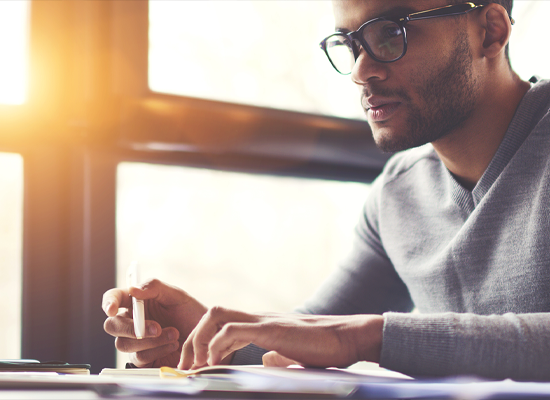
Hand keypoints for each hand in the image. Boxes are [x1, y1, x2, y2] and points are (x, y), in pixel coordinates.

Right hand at [102, 279, 207, 367]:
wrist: (206, 337)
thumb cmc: (190, 313)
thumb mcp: (176, 295)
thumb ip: (154, 287)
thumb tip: (133, 289)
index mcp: (136, 302)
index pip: (113, 298)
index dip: (108, 302)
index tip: (112, 308)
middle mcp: (132, 321)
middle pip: (112, 325)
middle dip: (130, 328)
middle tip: (155, 328)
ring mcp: (136, 341)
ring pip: (124, 344)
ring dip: (150, 340)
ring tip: (173, 334)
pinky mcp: (144, 358)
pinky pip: (139, 358)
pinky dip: (157, 351)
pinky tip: (173, 344)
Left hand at [178, 307, 383, 369]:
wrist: (349, 337)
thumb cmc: (325, 347)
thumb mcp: (294, 354)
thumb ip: (277, 355)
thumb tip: (265, 360)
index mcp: (262, 325)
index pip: (221, 323)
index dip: (201, 343)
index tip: (194, 367)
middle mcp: (258, 318)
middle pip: (212, 314)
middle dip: (191, 340)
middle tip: (186, 368)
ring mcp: (264, 321)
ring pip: (216, 316)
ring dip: (199, 340)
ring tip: (197, 365)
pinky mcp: (272, 329)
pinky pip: (234, 330)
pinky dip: (217, 345)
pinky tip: (216, 362)